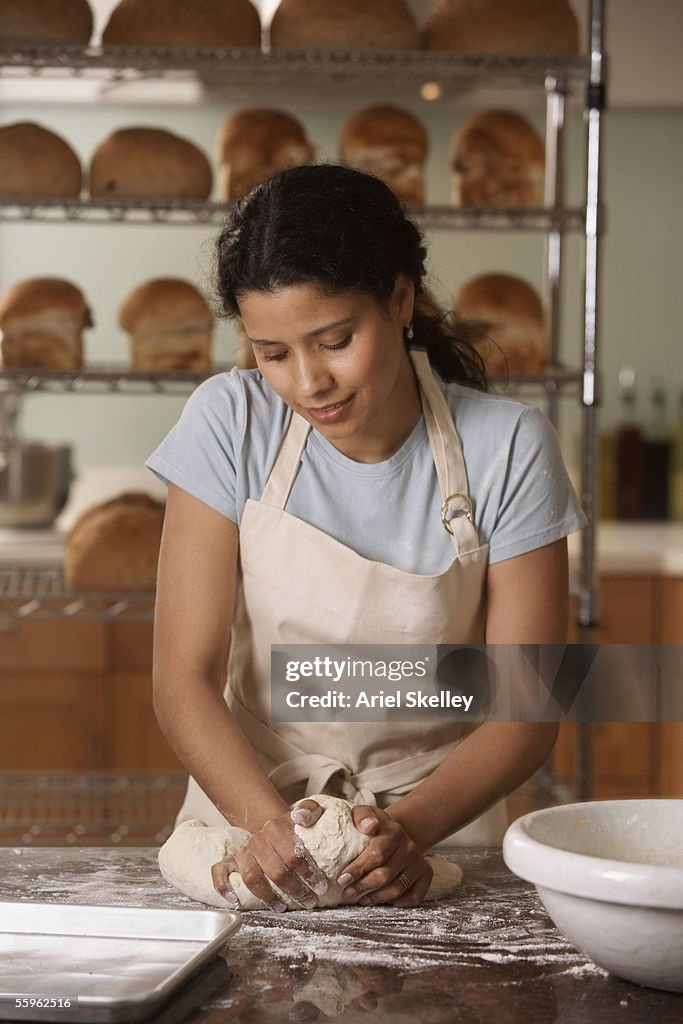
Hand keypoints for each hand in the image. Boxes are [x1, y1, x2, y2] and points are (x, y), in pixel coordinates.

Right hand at [210, 799, 329, 911]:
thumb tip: (303, 817)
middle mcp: (258, 840)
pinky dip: (223, 886)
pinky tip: (235, 899)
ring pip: (252, 877)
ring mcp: (244, 851)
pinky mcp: (231, 861)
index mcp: (277, 827)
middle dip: (295, 890)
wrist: (273, 828)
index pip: (294, 854)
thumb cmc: (293, 828)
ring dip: (268, 896)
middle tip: (309, 901)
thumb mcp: (307, 813)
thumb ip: (310, 810)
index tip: (320, 886)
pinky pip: (220, 871)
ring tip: (282, 907)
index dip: (309, 873)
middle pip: (276, 870)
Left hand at [335, 805, 432, 907]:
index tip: (342, 879)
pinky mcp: (425, 874)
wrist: (395, 832)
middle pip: (384, 875)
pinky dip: (397, 903)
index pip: (376, 854)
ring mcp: (418, 862)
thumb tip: (369, 826)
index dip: (358, 869)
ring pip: (396, 889)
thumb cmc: (373, 826)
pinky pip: (414, 897)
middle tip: (347, 892)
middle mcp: (409, 847)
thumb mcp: (363, 814)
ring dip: (376, 897)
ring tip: (361, 898)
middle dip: (362, 886)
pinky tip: (383, 899)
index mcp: (393, 831)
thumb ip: (361, 816)